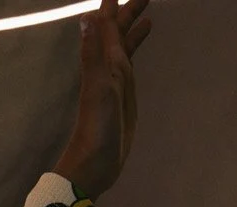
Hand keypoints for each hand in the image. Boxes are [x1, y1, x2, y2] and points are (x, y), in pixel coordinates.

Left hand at [55, 0, 151, 197]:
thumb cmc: (98, 125)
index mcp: (101, 63)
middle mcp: (106, 69)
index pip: (107, 27)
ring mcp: (115, 84)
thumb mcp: (100, 85)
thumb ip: (96, 52)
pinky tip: (136, 54)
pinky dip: (133, 56)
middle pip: (117, 36)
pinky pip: (128, 68)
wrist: (95, 162)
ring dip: (132, 33)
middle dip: (129, 14)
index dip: (112, 9)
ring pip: (124, 50)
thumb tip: (88, 18)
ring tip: (148, 18)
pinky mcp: (122, 99)